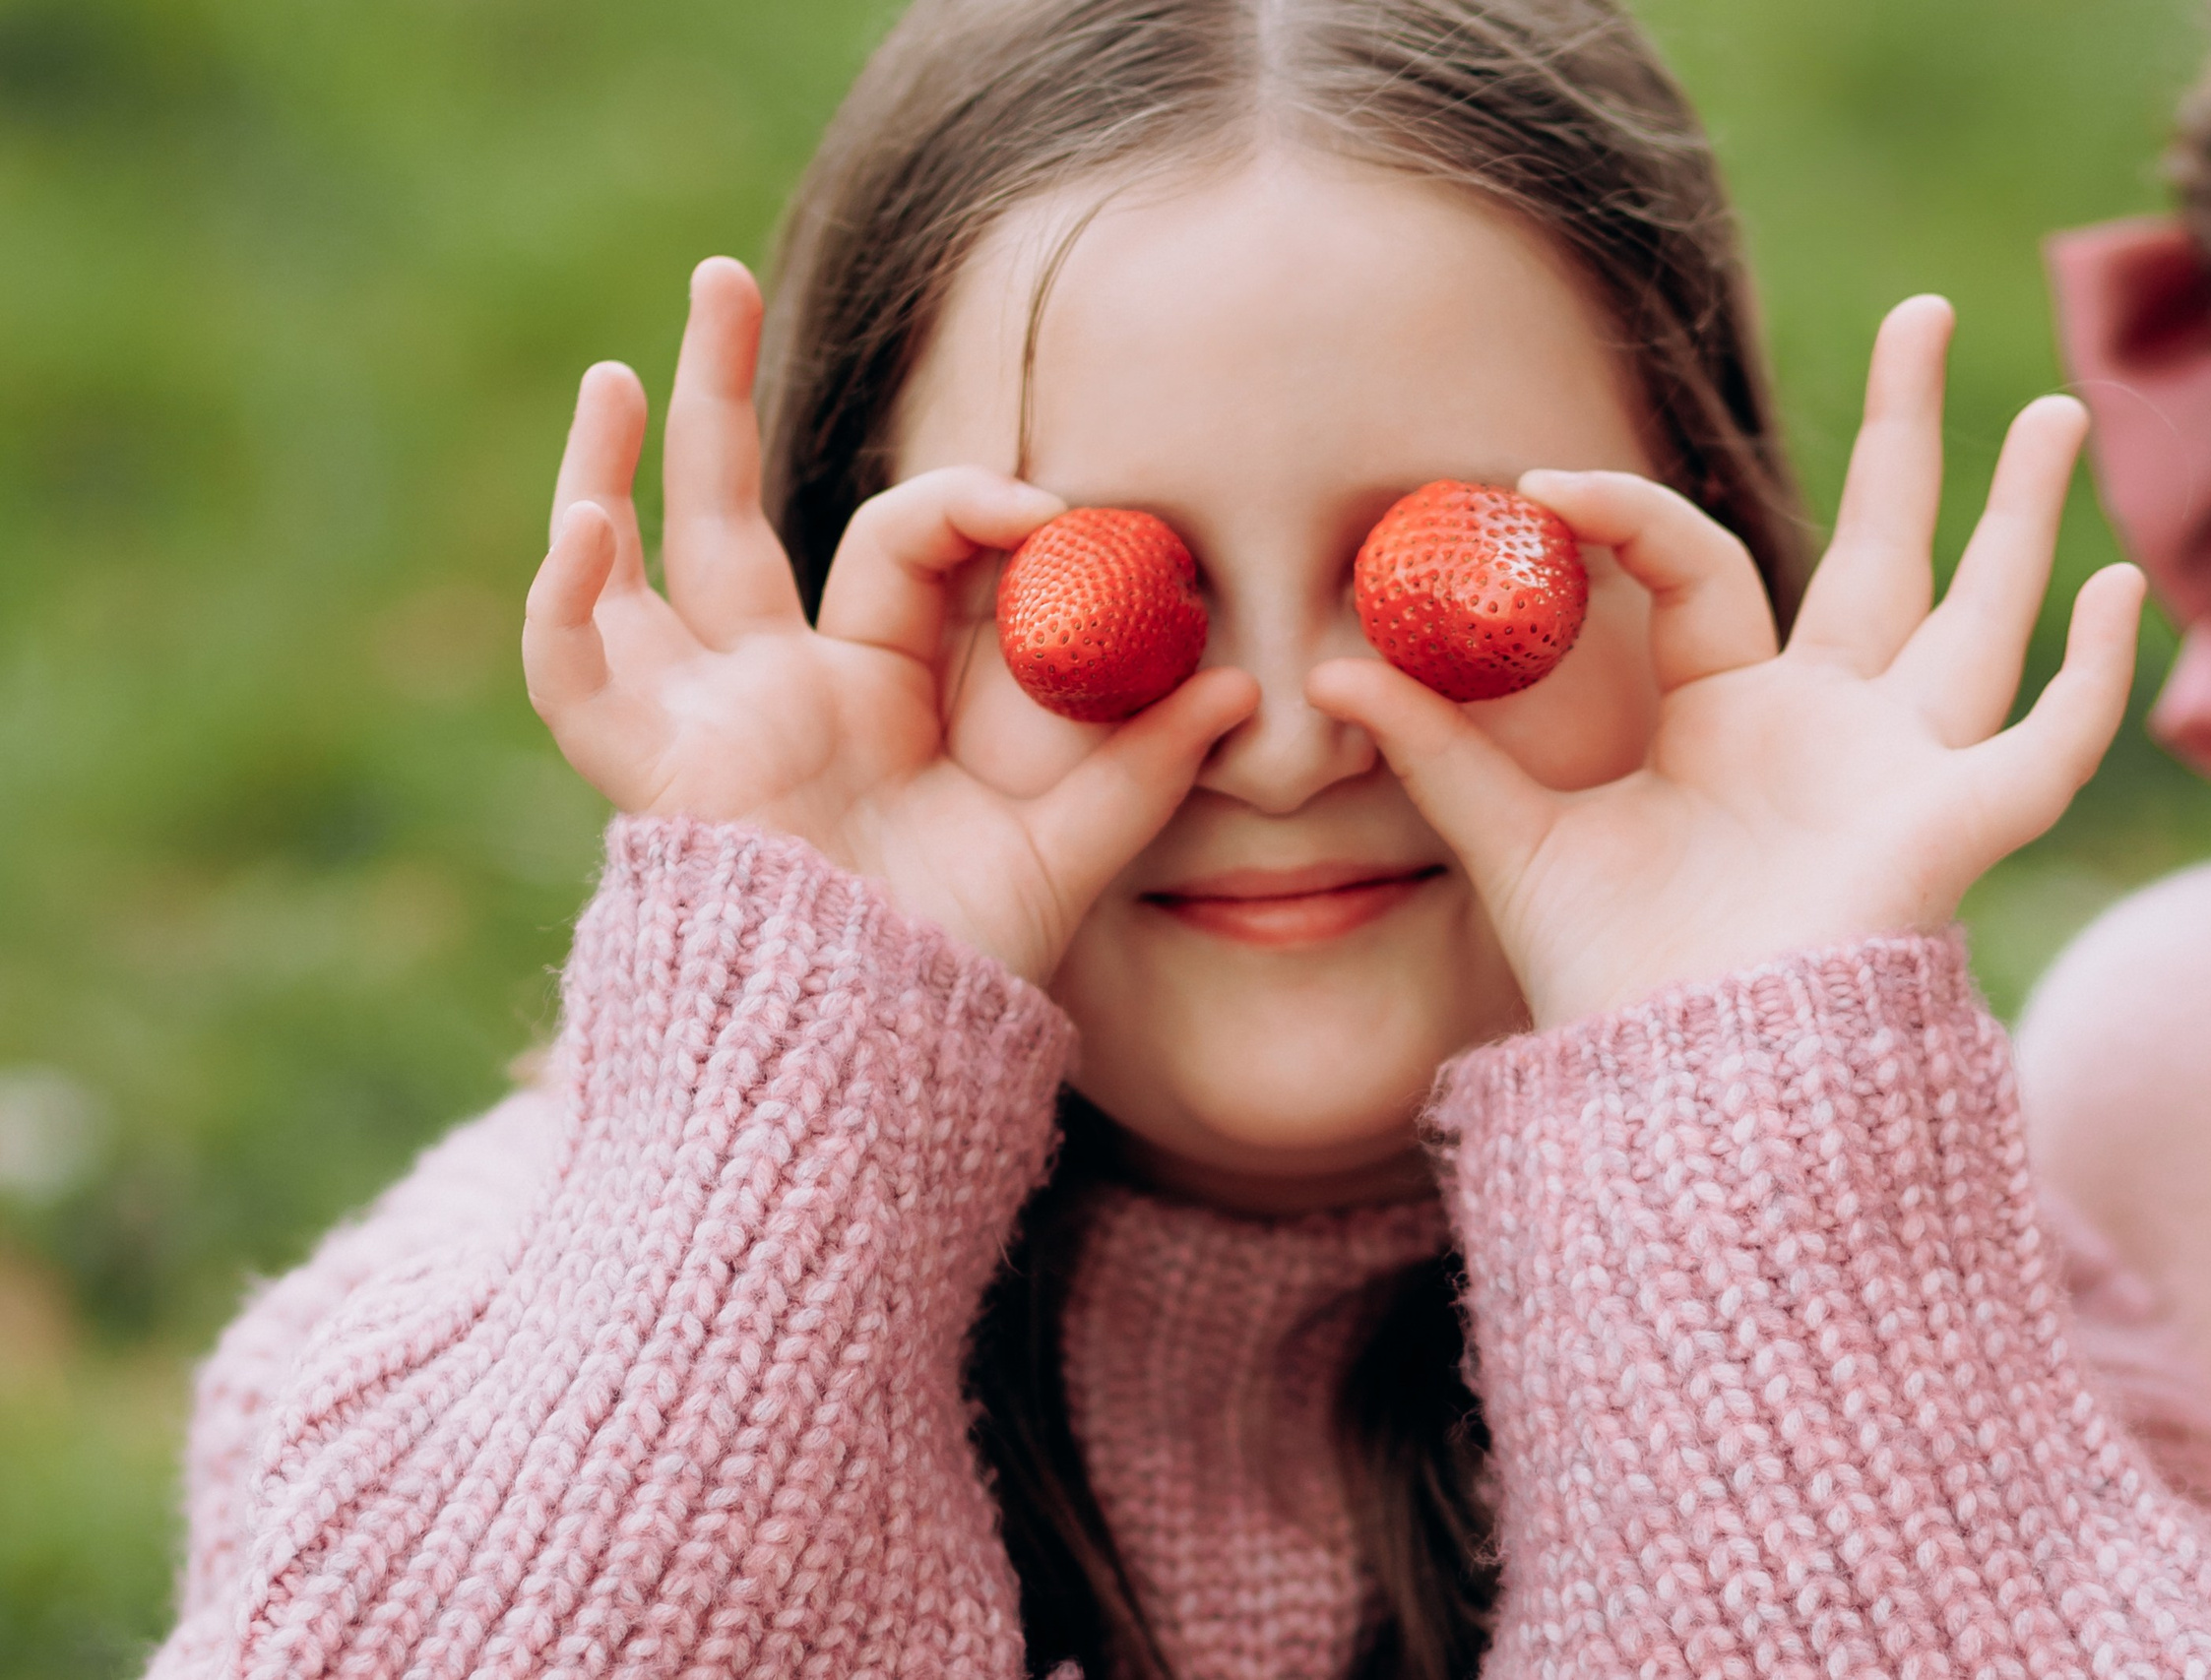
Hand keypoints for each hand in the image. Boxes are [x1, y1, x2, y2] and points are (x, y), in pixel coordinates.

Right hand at [523, 258, 1256, 981]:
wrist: (879, 1065)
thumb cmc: (961, 970)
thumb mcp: (1065, 855)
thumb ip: (1141, 770)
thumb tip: (1245, 686)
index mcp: (876, 693)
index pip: (902, 544)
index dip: (971, 506)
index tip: (1051, 507)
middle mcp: (777, 692)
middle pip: (734, 513)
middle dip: (722, 393)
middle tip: (717, 273)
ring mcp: (704, 725)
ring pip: (637, 570)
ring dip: (616, 466)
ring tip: (623, 366)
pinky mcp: (652, 774)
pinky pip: (575, 678)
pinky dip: (567, 605)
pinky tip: (593, 522)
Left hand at [1310, 297, 2142, 1027]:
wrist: (1672, 1092)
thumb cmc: (1606, 980)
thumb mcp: (1512, 846)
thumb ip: (1442, 753)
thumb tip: (1333, 664)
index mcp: (1720, 719)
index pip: (1695, 566)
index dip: (1620, 513)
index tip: (1535, 481)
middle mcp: (1823, 730)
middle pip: (1880, 551)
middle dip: (1903, 438)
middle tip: (1920, 312)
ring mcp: (1899, 774)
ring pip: (1981, 619)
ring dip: (2023, 518)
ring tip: (2061, 408)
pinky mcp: (1953, 833)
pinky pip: (2047, 745)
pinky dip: (2091, 677)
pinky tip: (2121, 586)